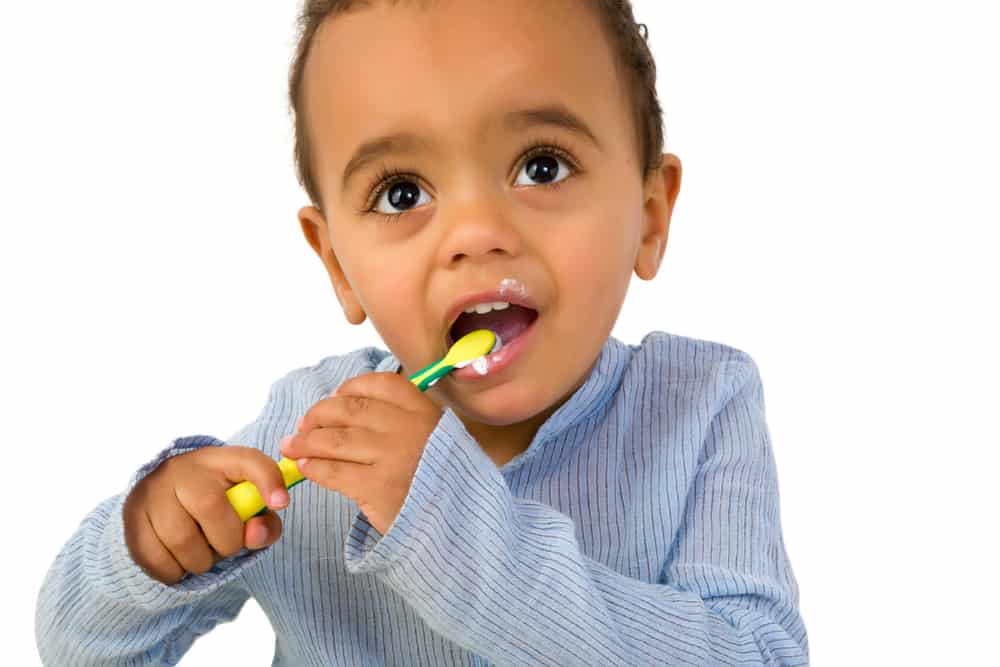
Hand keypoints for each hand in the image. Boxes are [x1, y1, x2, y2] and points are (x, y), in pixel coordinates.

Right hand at [123, 446, 288, 584]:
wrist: (162, 505)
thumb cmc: (215, 509)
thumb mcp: (245, 511)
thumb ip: (263, 523)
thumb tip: (255, 533)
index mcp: (220, 461)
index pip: (249, 460)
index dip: (268, 481)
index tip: (281, 503)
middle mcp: (184, 468)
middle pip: (210, 506)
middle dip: (227, 540)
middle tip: (225, 546)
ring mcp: (153, 491)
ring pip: (181, 539)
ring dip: (200, 561)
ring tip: (202, 554)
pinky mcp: (131, 517)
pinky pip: (155, 558)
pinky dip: (174, 571)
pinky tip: (179, 561)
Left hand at [280, 371, 442, 534]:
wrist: (462, 526)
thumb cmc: (445, 484)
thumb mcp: (440, 441)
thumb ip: (407, 422)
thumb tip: (349, 410)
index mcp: (424, 412)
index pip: (379, 385)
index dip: (349, 389)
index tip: (335, 398)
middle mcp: (408, 428)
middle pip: (348, 410)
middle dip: (317, 416)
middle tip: (302, 426)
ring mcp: (393, 457)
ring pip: (334, 439)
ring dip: (305, 442)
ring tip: (291, 446)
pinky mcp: (378, 488)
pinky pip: (333, 471)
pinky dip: (313, 467)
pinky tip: (305, 468)